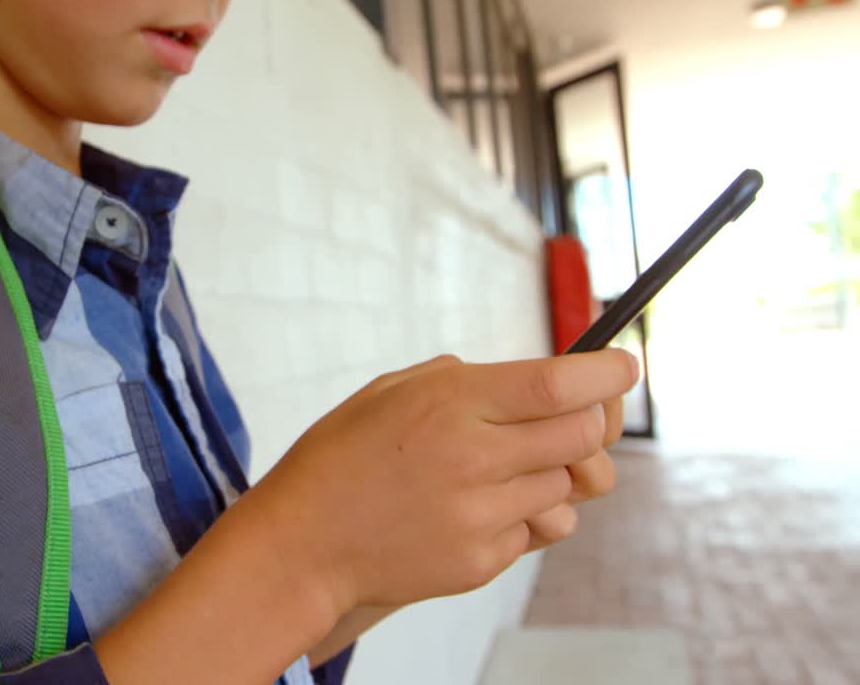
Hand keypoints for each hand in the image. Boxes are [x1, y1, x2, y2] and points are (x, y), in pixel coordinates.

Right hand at [253, 349, 638, 617]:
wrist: (302, 545)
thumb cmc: (340, 458)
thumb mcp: (391, 392)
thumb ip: (463, 379)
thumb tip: (536, 383)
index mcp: (449, 403)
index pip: (559, 384)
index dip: (607, 374)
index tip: (625, 368)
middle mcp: (473, 458)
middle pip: (583, 438)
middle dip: (589, 425)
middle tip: (572, 420)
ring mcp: (479, 516)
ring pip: (567, 489)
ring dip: (551, 475)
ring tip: (501, 472)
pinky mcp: (480, 561)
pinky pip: (534, 532)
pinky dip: (518, 518)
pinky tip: (468, 510)